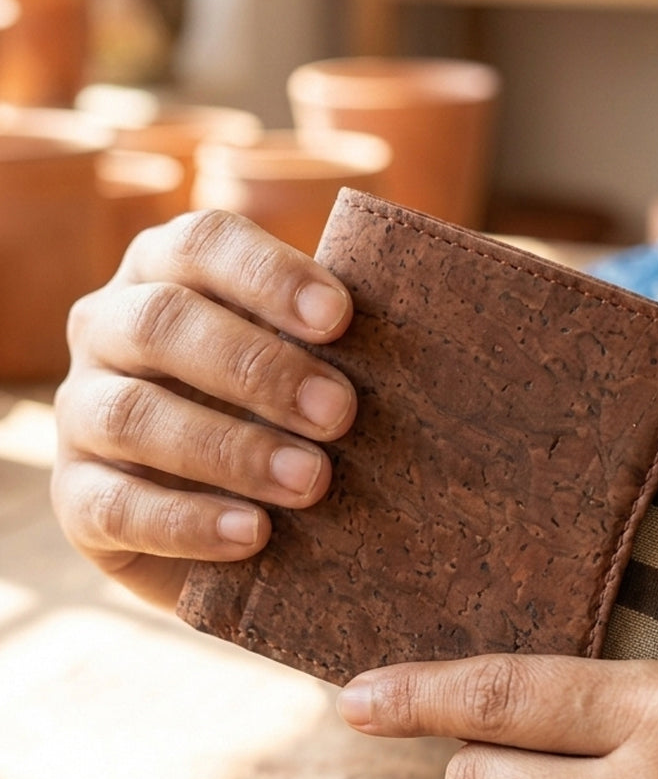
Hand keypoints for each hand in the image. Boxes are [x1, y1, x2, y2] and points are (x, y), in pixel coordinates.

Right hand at [52, 211, 355, 608]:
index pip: (203, 243)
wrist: (234, 520)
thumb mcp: (314, 368)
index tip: (342, 318)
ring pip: (133, 414)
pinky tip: (252, 535)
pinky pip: (114, 506)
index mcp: (169, 272)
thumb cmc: (291, 419)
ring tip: (312, 483)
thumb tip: (459, 311)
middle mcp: (111, 327)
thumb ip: (349, 341)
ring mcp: (83, 412)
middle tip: (342, 414)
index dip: (269, 275)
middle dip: (258, 367)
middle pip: (164, 323)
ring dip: (229, 448)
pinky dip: (185, 522)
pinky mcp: (77, 498)